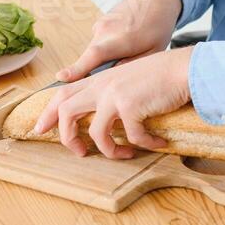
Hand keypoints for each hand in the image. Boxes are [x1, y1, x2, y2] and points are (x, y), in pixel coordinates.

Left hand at [33, 47, 193, 158]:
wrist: (184, 68)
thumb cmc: (163, 75)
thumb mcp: (129, 78)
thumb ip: (113, 91)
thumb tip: (106, 117)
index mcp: (100, 79)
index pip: (62, 93)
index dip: (48, 112)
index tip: (40, 129)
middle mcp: (102, 86)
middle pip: (66, 112)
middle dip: (67, 137)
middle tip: (79, 152)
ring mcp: (114, 95)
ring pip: (96, 132)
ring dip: (109, 150)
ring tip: (123, 155)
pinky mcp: (131, 107)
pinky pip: (132, 138)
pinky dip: (145, 144)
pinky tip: (157, 143)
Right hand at [56, 0, 181, 82]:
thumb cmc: (157, 26)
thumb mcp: (152, 52)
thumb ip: (130, 67)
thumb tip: (110, 79)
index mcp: (120, 38)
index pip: (94, 56)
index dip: (76, 69)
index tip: (61, 78)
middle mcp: (105, 30)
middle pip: (91, 58)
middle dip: (98, 70)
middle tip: (118, 70)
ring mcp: (100, 24)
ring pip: (95, 50)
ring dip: (106, 57)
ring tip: (129, 51)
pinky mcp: (99, 22)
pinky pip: (98, 42)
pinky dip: (107, 47)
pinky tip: (125, 43)